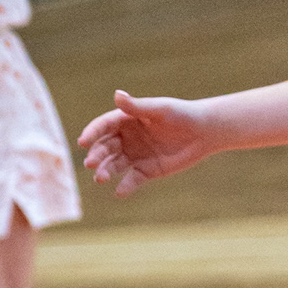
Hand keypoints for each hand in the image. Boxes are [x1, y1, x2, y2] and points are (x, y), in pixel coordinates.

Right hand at [77, 90, 212, 196]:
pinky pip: (132, 179)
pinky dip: (125, 186)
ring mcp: (135, 155)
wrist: (204, 132)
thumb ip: (137, 106)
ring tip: (100, 178)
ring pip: (114, 164)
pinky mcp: (146, 170)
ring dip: (105, 171)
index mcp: (126, 120)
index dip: (92, 133)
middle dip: (96, 155)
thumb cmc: (181, 114)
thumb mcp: (159, 110)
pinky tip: (120, 192)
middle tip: (90, 163)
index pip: (103, 126)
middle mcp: (126, 138)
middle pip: (105, 147)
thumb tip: (117, 95)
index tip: (82, 142)